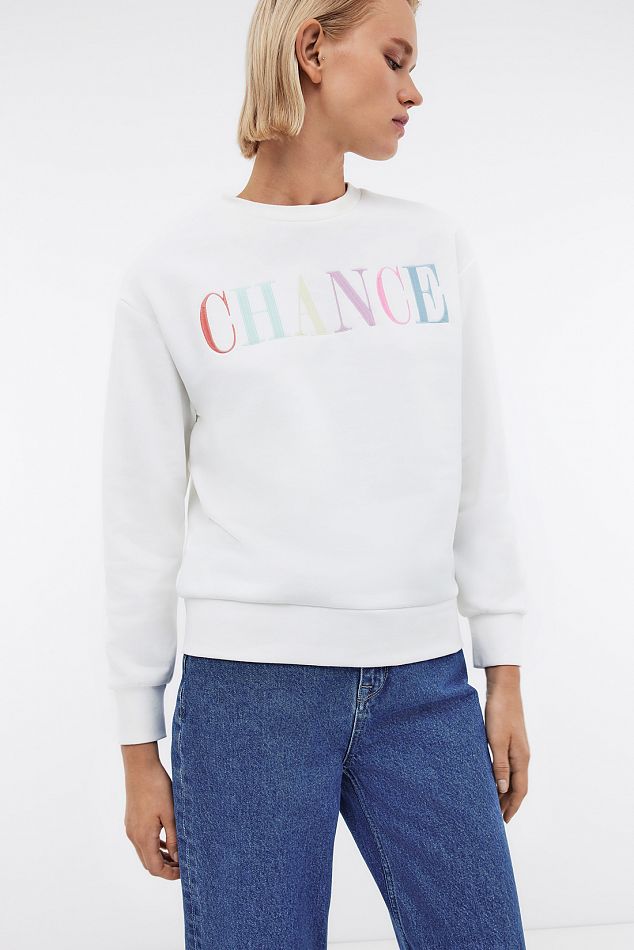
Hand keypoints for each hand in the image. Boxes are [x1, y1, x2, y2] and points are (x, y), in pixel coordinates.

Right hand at [121, 743, 179, 878]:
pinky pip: (142, 840)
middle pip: (148, 863)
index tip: (184, 871)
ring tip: (177, 855)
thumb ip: (174, 838)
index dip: (169, 874)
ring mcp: (131, 828)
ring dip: (159, 857)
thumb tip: (177, 859)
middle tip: (182, 865)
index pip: (154, 868)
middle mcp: (134, 836)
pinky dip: (154, 845)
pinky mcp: (131, 820)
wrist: (140, 767)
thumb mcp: (171, 814)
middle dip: (165, 868)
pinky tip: (166, 841)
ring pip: (144, 852)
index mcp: (144, 837)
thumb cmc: (157, 788)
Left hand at [483, 666, 529, 822]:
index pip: (519, 790)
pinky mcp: (511, 741)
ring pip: (513, 776)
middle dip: (509, 803)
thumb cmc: (500, 713)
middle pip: (518, 786)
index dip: (512, 806)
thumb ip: (499, 765)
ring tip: (494, 803)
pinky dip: (502, 777)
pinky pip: (509, 766)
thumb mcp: (496, 740)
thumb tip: (503, 790)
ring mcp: (518, 748)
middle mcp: (522, 756)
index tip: (504, 821)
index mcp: (521, 758)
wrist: (504, 689)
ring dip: (505, 791)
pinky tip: (493, 778)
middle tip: (497, 818)